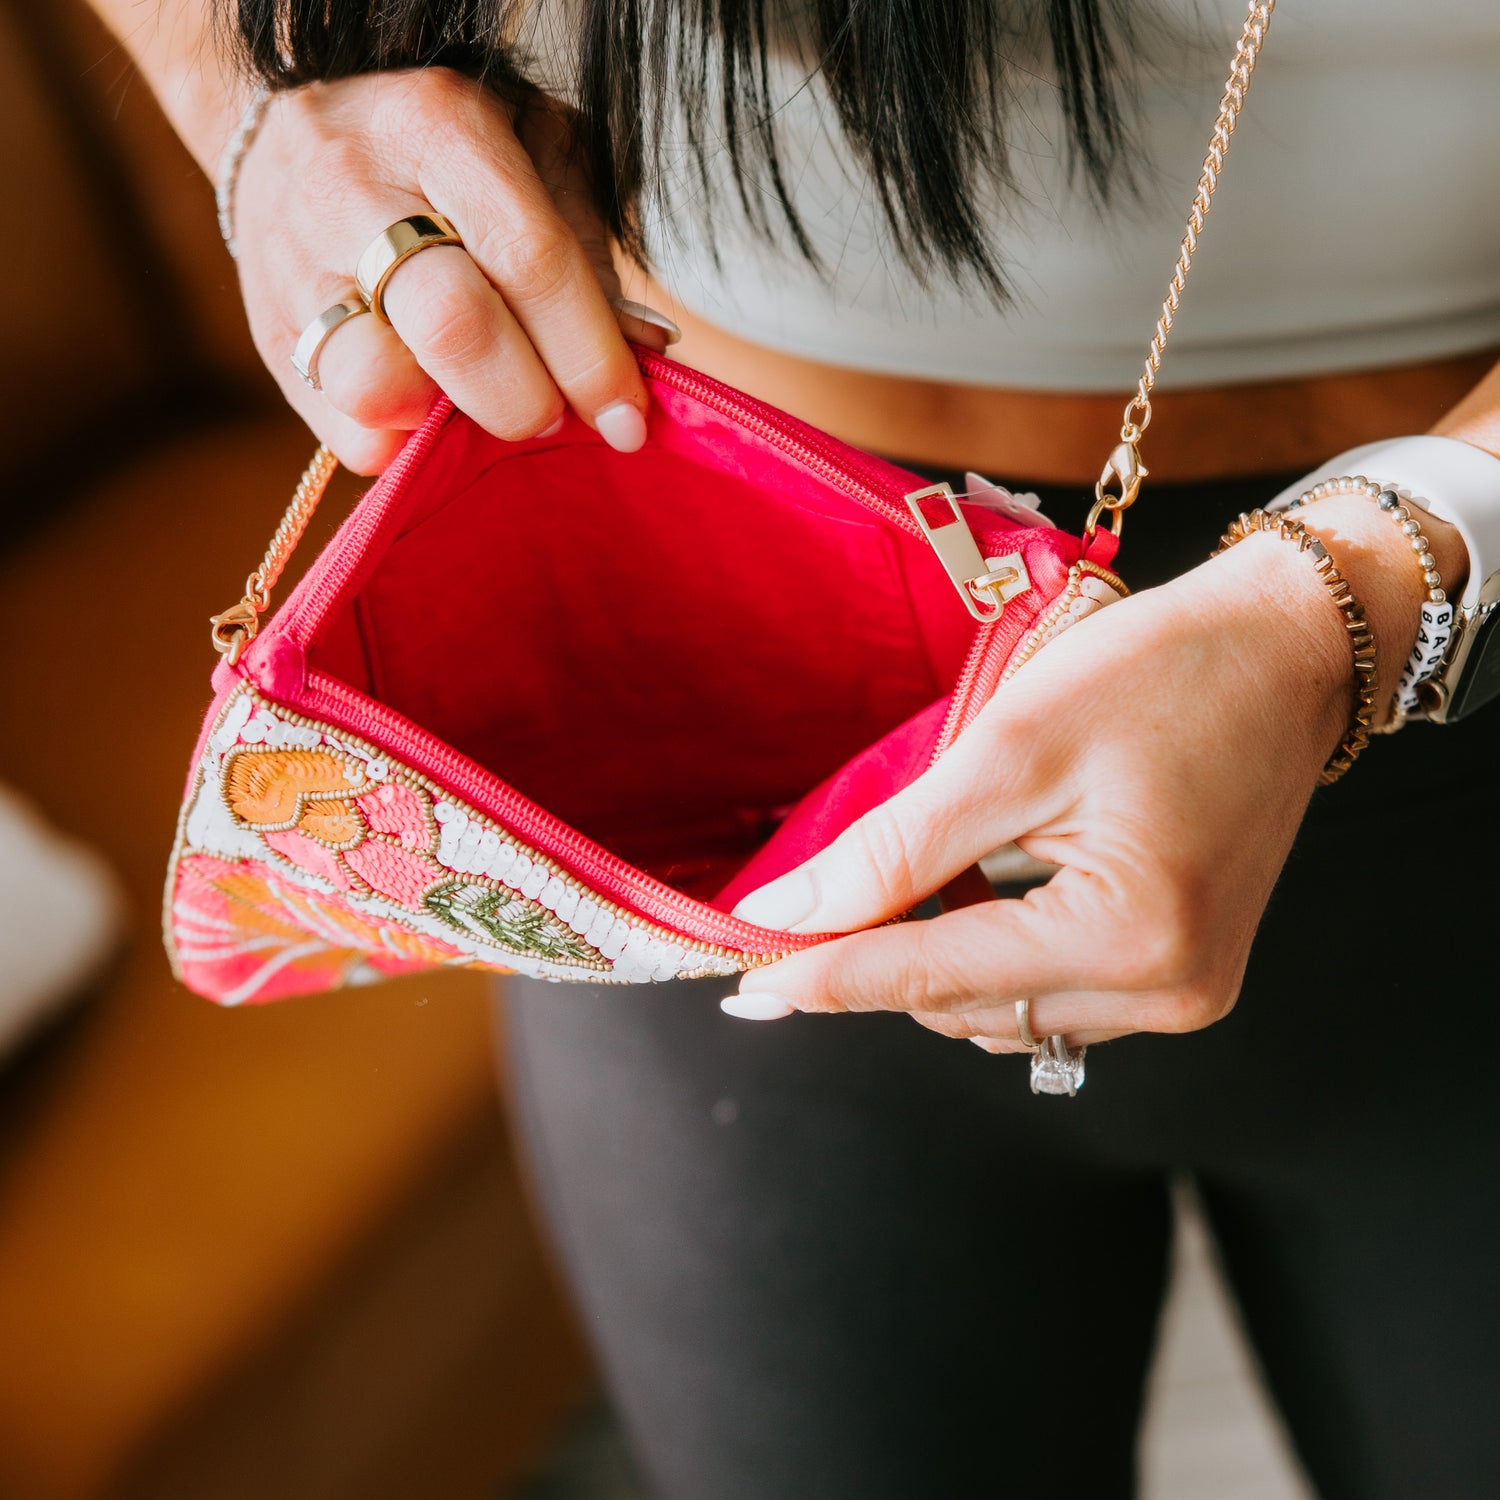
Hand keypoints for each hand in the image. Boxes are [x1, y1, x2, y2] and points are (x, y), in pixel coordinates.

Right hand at [231, 71, 675, 472]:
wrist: (294, 125)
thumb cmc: (444, 155)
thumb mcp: (531, 155)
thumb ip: (584, 249)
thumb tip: (643, 353)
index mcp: (440, 129)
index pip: (528, 259)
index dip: (588, 355)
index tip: (626, 420)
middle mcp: (355, 190)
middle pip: (453, 326)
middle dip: (526, 399)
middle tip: (553, 416)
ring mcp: (297, 266)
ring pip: (377, 385)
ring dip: (450, 423)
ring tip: (477, 408)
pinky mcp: (272, 337)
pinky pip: (347, 432)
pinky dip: (403, 447)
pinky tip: (429, 418)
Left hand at [723, 520, 1376, 1050]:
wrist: (1284, 651)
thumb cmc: (1163, 674)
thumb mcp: (1014, 748)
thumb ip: (895, 848)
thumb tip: (786, 916)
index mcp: (1130, 938)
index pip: (933, 977)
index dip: (829, 974)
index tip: (743, 983)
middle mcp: (1166, 993)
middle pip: (963, 1004)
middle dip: (880, 956)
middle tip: (813, 901)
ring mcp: (1182, 993)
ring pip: (1002, 1010)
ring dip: (939, 955)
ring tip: (929, 866)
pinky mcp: (1182, 974)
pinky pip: (1050, 995)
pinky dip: (993, 954)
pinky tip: (983, 885)